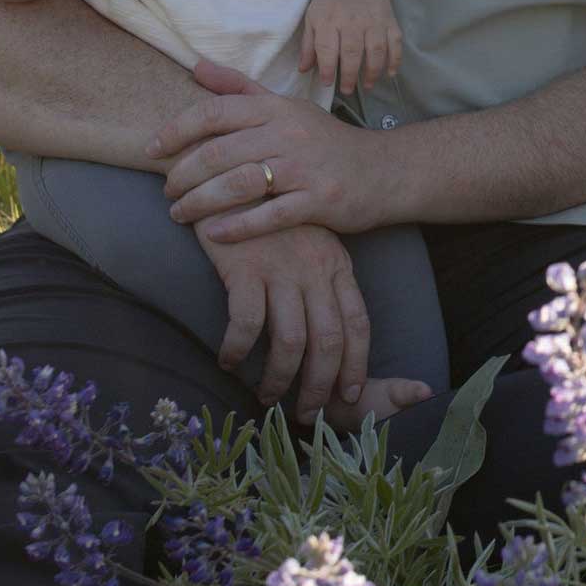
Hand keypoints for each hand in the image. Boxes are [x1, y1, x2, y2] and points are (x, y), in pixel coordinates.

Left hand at [154, 58, 396, 238]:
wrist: (384, 171)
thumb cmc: (325, 141)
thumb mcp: (286, 107)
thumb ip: (240, 88)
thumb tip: (196, 66)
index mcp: (276, 108)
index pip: (214, 112)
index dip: (176, 131)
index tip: (152, 150)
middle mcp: (288, 133)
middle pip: (219, 152)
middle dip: (183, 175)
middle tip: (166, 191)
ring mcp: (304, 167)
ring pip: (239, 184)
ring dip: (200, 203)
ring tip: (179, 215)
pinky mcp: (319, 200)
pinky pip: (269, 216)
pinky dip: (237, 227)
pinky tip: (215, 234)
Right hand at [196, 217, 371, 419]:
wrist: (234, 172)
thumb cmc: (269, 213)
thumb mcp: (309, 241)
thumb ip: (321, 278)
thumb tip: (326, 332)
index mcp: (336, 265)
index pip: (357, 323)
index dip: (356, 364)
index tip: (349, 394)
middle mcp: (315, 270)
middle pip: (329, 341)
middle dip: (320, 386)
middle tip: (306, 413)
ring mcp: (282, 268)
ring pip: (290, 342)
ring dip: (278, 378)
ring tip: (266, 397)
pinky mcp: (245, 267)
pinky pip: (246, 323)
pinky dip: (237, 349)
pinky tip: (228, 360)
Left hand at [300, 0, 402, 97]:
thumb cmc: (331, 3)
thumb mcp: (313, 18)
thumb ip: (308, 45)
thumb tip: (303, 70)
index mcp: (329, 19)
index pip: (327, 47)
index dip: (327, 68)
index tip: (328, 84)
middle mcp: (352, 20)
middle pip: (352, 51)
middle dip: (350, 74)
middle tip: (347, 90)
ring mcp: (374, 20)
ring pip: (376, 49)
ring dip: (373, 71)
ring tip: (368, 85)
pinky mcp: (390, 22)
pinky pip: (395, 43)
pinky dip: (395, 59)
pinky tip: (390, 73)